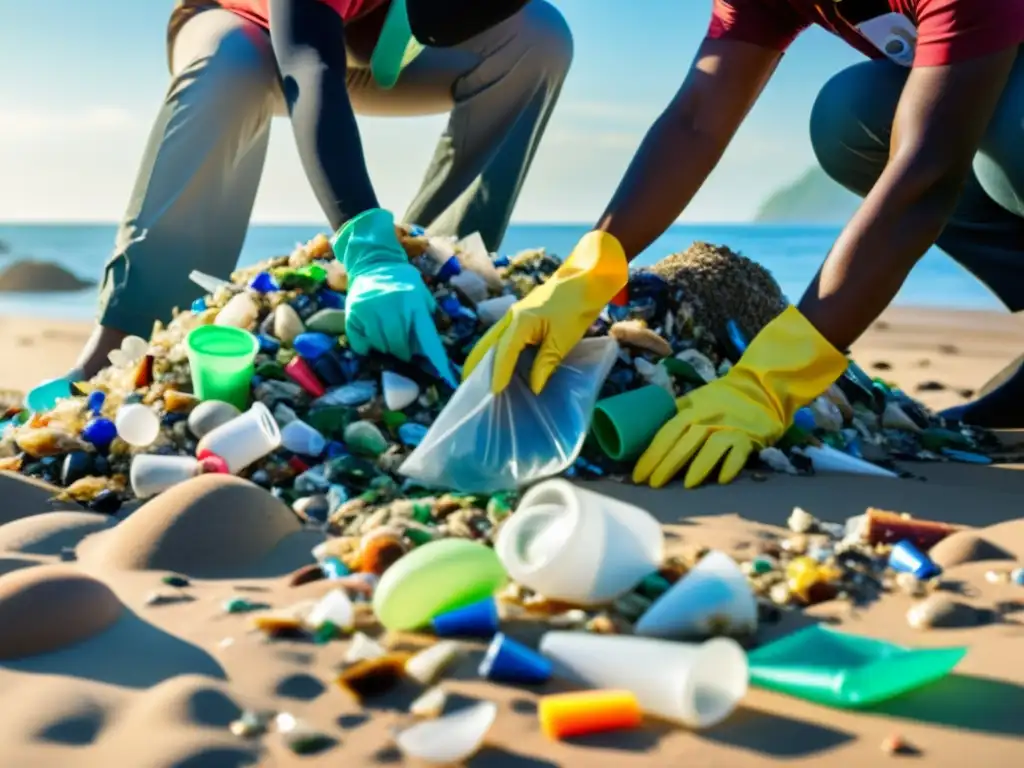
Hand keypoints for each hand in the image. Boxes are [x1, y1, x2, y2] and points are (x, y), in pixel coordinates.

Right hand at [334, 209, 454, 386]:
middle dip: (403, 352)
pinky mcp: (353, 314)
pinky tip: (370, 338)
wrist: (373, 262)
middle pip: (398, 344)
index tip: (445, 376)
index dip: (435, 358)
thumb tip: (431, 343)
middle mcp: (390, 306)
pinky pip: (360, 342)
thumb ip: (427, 313)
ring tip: (388, 340)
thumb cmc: (401, 279)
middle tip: (404, 352)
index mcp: (412, 302)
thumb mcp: (420, 291)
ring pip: (379, 344)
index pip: (425, 336)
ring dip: (385, 347)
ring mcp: (369, 310)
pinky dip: (365, 346)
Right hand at [462, 231, 627, 393]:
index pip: (504, 353)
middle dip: (477, 363)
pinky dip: (498, 350)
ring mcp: (515, 314)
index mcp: (520, 322)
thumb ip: (545, 364)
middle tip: (468, 385)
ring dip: (485, 356)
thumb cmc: (576, 307)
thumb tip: (533, 387)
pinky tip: (499, 362)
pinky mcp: (522, 315)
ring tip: (478, 377)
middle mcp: (511, 317)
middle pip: (488, 344)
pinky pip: (504, 336)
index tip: (493, 392)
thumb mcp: (562, 340)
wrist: (585, 280)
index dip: (498, 373)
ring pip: (493, 339)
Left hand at [633, 306, 847, 488]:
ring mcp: (730, 426)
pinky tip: (722, 480)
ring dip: (698, 467)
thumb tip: (648, 438)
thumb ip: (677, 416)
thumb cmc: (722, 398)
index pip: (666, 432)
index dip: (651, 454)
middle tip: (652, 485)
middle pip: (684, 441)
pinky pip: (739, 452)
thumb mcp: (695, 401)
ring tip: (686, 486)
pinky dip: (731, 465)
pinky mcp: (750, 436)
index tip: (638, 475)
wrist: (762, 386)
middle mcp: (708, 418)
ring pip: (711, 447)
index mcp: (690, 409)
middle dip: (666, 464)